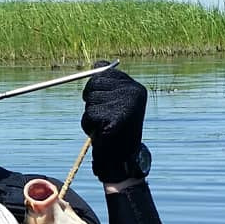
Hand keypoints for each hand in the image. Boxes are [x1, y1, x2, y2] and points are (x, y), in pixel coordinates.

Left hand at [81, 67, 147, 182]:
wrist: (123, 160)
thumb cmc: (115, 131)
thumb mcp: (114, 103)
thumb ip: (107, 84)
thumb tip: (96, 63)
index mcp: (134, 87)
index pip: (102, 70)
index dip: (94, 87)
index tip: (100, 101)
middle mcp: (133, 92)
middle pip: (93, 84)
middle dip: (90, 101)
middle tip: (101, 117)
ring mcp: (126, 104)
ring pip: (90, 101)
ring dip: (89, 116)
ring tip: (102, 127)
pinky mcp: (117, 118)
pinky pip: (90, 116)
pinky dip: (89, 126)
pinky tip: (101, 133)